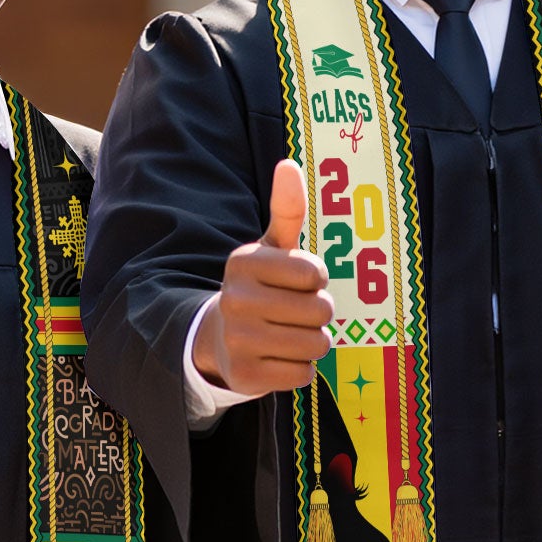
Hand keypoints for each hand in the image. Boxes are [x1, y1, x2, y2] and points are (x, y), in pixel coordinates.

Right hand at [193, 159, 334, 396]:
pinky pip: (304, 375)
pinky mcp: (244, 377)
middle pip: (321, 311)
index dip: (317, 280)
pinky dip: (299, 369)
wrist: (220, 338)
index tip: (297, 281)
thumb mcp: (272, 247)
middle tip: (294, 312)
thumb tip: (289, 164)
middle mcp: (235, 300)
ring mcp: (237, 341)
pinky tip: (277, 357)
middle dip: (318, 314)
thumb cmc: (261, 286)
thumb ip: (287, 210)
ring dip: (313, 342)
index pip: (315, 274)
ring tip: (288, 334)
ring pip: (317, 345)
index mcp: (243, 262)